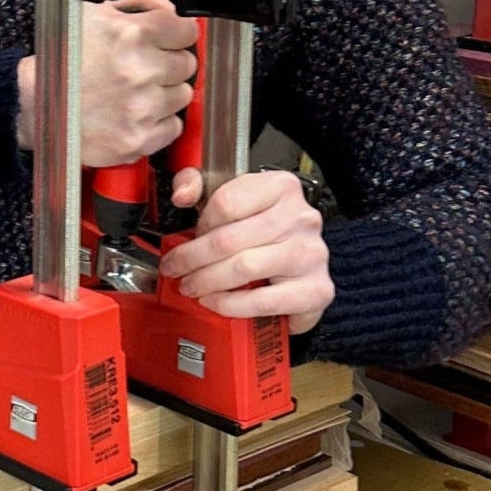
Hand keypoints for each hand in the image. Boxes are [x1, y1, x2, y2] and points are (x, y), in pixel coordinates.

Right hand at [17, 0, 197, 167]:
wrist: (35, 106)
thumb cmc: (62, 59)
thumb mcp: (94, 11)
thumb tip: (172, 8)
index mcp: (132, 34)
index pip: (187, 30)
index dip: (175, 34)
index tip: (165, 40)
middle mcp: (140, 71)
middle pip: (187, 63)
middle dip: (168, 62)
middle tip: (143, 66)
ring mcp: (141, 108)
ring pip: (183, 95)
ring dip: (164, 92)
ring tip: (134, 90)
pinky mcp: (138, 139)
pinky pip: (174, 127)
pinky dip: (159, 121)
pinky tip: (135, 112)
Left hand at [159, 169, 333, 335]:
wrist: (302, 267)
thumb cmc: (266, 233)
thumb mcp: (234, 198)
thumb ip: (200, 186)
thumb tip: (182, 194)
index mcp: (280, 188)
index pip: (227, 202)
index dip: (200, 224)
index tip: (188, 237)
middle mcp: (300, 218)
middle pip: (229, 239)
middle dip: (192, 258)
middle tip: (175, 268)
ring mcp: (311, 254)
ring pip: (243, 268)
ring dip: (206, 281)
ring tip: (191, 286)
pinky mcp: (315, 289)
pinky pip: (261, 300)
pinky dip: (230, 304)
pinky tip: (215, 301)